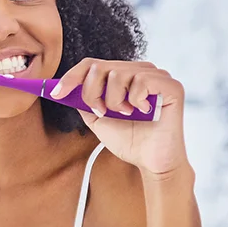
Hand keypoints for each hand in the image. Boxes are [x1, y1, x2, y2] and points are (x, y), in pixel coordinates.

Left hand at [50, 59, 188, 177]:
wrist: (151, 162)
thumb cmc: (129, 141)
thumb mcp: (98, 119)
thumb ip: (84, 101)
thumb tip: (64, 87)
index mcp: (122, 76)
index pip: (91, 64)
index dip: (71, 77)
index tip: (56, 94)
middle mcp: (139, 70)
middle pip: (100, 67)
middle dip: (93, 93)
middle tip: (102, 112)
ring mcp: (156, 76)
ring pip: (118, 73)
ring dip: (115, 100)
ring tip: (126, 114)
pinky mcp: (171, 86)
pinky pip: (142, 80)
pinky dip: (136, 99)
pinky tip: (143, 111)